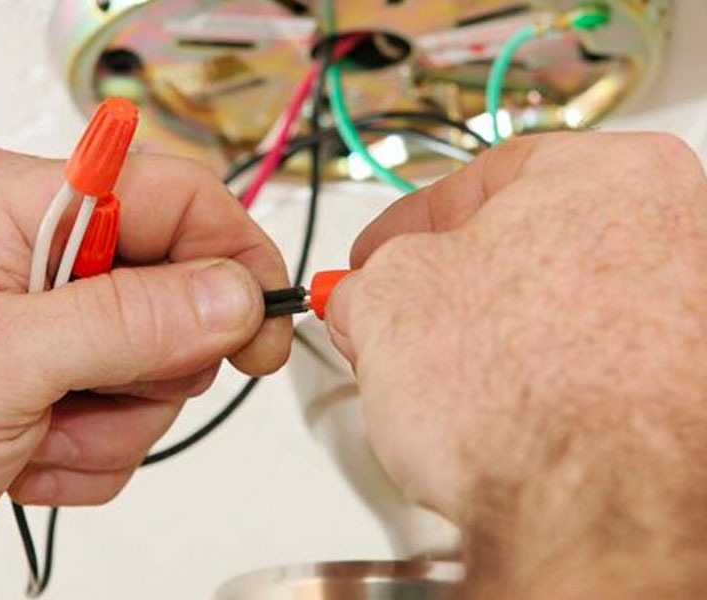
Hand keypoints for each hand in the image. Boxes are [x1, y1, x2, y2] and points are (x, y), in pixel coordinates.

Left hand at [0, 149, 290, 578]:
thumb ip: (126, 320)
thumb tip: (233, 295)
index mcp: (24, 208)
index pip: (177, 196)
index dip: (233, 253)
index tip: (264, 319)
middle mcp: (46, 256)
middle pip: (182, 289)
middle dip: (156, 363)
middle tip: (97, 390)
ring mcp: (58, 325)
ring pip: (163, 366)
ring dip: (114, 422)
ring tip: (38, 433)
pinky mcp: (63, 382)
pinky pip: (132, 416)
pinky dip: (92, 453)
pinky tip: (27, 456)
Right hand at [327, 133, 706, 597]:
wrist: (595, 513)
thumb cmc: (523, 398)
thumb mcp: (388, 301)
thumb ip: (367, 280)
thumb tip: (363, 294)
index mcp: (612, 174)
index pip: (484, 179)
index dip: (408, 224)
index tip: (375, 256)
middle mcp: (676, 232)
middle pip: (527, 245)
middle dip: (449, 284)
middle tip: (400, 317)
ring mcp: (692, 315)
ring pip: (558, 309)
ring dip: (492, 336)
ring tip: (446, 382)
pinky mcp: (689, 394)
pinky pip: (593, 368)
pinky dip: (542, 381)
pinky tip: (505, 414)